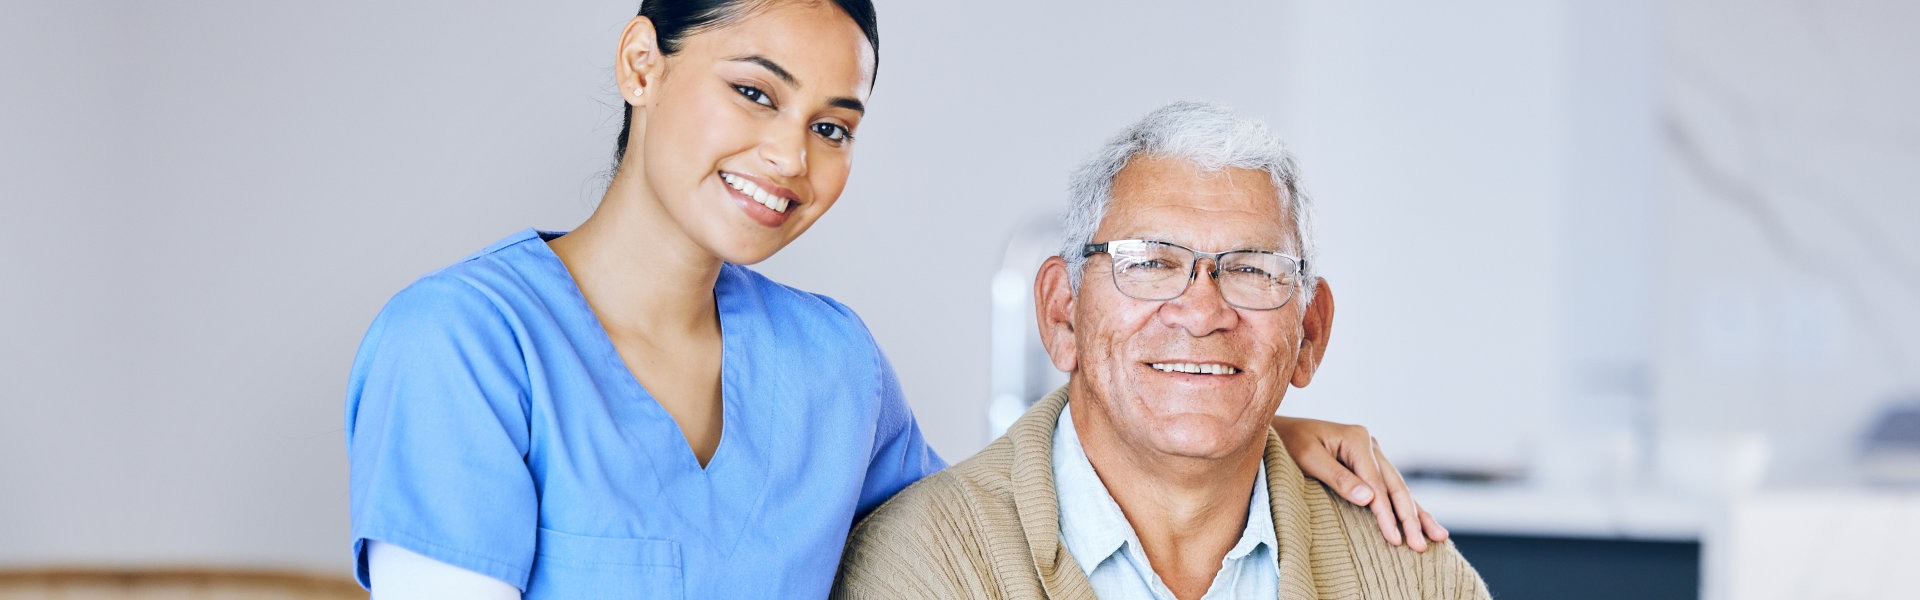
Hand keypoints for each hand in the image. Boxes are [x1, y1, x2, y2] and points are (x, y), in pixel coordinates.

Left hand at [1270, 415, 1447, 550]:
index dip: (1386, 513)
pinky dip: (1407, 506)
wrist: (1279, 432)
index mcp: (1357, 438)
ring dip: (1418, 514)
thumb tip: (1370, 499)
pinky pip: (1391, 487)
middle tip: (1420, 545)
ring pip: (1400, 488)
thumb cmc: (1289, 444)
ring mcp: (1372, 453)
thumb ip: (1338, 478)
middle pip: (1395, 486)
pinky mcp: (1369, 464)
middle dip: (1409, 518)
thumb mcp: (1308, 458)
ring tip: (1438, 536)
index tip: (1394, 538)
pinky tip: (1423, 521)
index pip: (1377, 483)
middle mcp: (1370, 444)